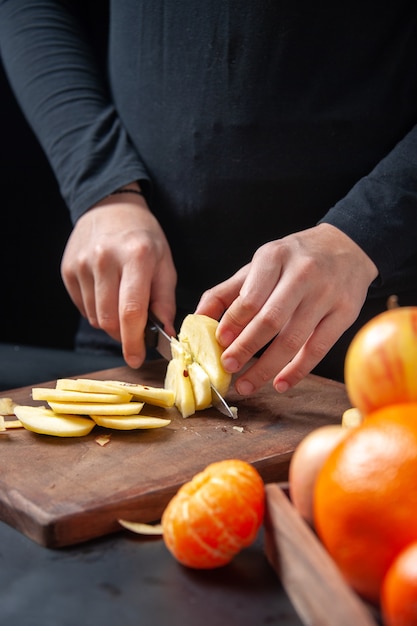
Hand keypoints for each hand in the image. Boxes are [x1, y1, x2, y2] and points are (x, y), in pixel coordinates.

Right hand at [61, 193, 176, 367]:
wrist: (110, 207)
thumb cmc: (144, 237)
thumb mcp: (165, 263)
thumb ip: (164, 300)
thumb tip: (165, 334)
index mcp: (136, 257)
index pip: (131, 311)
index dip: (134, 341)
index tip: (137, 359)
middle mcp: (104, 260)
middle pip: (109, 319)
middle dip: (124, 334)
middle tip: (136, 330)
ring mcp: (82, 265)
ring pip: (94, 317)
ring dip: (111, 321)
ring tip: (121, 300)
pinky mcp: (68, 270)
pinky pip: (82, 307)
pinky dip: (97, 310)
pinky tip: (106, 292)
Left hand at [196, 224, 377, 393]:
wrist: (346, 247)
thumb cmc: (294, 260)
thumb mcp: (259, 266)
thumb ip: (227, 292)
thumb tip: (196, 320)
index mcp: (275, 257)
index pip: (250, 297)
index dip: (232, 323)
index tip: (219, 343)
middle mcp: (303, 273)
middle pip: (270, 320)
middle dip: (246, 347)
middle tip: (228, 367)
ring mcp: (327, 294)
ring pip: (293, 339)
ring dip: (267, 367)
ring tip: (246, 385)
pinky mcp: (345, 313)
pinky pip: (319, 348)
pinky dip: (298, 370)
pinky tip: (280, 384)